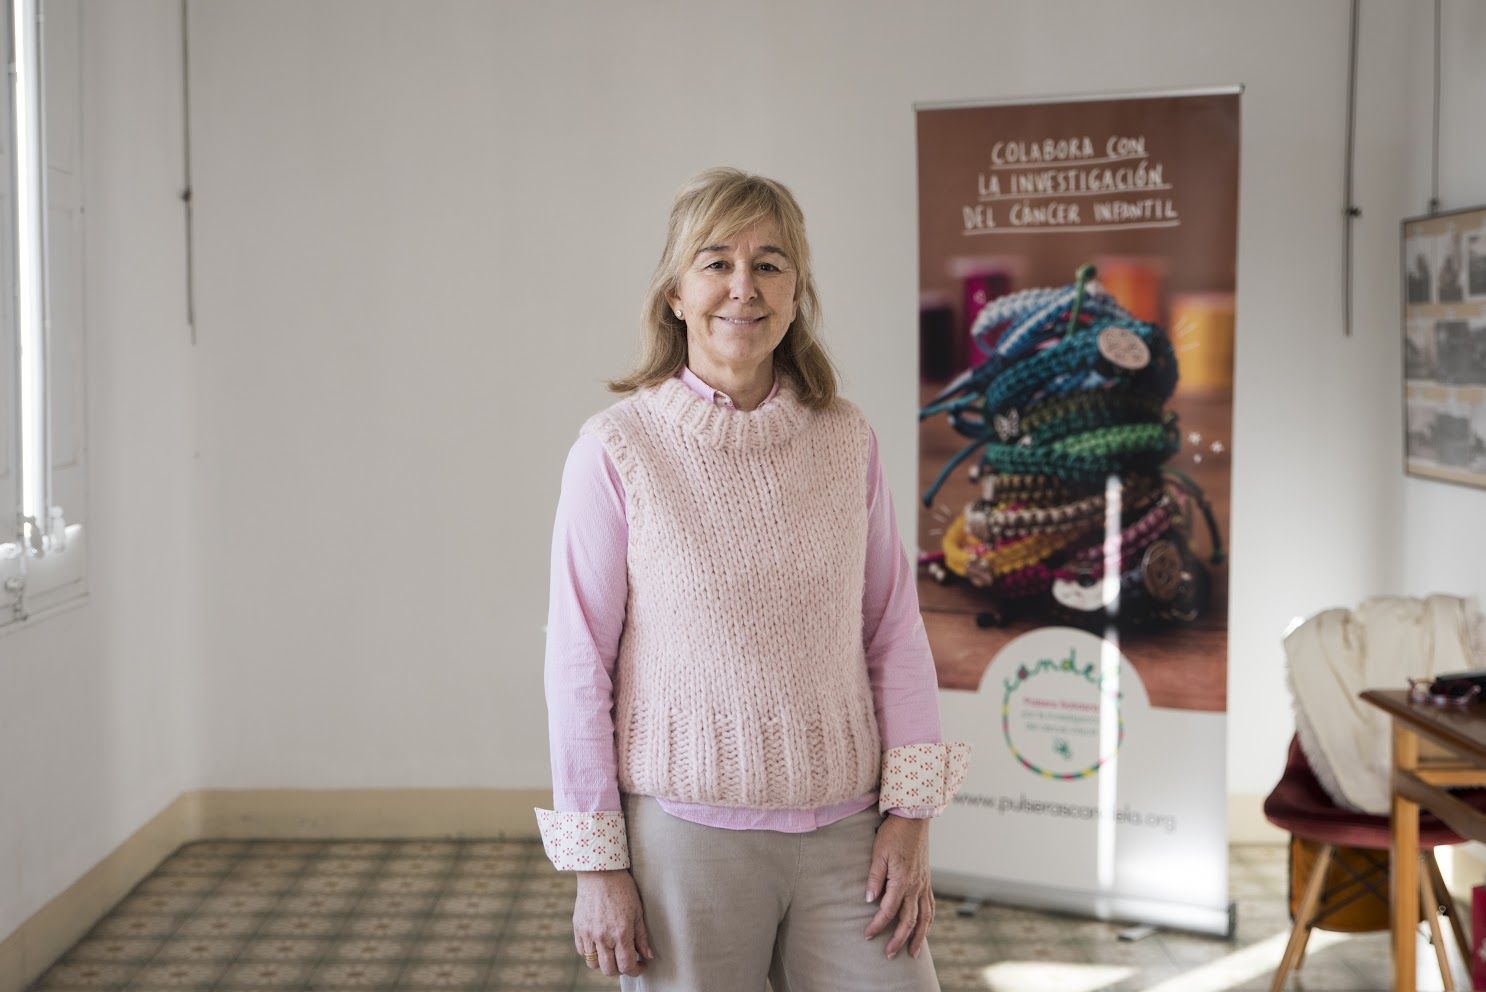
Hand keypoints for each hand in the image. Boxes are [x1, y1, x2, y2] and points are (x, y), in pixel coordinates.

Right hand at [573, 869, 654, 977]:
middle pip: (609, 970)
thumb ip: (642, 937)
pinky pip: (582, 951)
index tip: (641, 966)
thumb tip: (647, 956)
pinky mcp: (578, 928)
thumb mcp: (638, 911)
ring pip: (593, 964)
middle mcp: (603, 937)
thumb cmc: (622, 889)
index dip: (636, 970)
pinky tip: (600, 944)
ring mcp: (588, 933)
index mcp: (621, 933)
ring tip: (612, 953)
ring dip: (604, 963)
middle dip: (620, 970)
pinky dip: (591, 953)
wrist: (600, 872)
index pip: (627, 965)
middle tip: (627, 961)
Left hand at [863, 815, 933, 959]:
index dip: (878, 925)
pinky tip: (924, 929)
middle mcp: (916, 886)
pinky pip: (931, 906)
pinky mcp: (927, 880)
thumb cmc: (893, 833)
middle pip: (909, 920)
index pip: (889, 910)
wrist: (913, 818)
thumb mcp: (878, 853)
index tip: (867, 935)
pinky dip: (928, 922)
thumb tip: (869, 900)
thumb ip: (875, 877)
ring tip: (912, 953)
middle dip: (899, 940)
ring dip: (918, 937)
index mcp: (902, 880)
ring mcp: (924, 884)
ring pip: (924, 918)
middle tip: (888, 955)